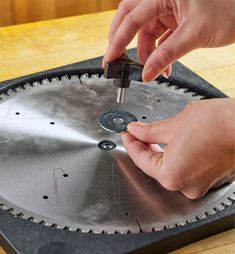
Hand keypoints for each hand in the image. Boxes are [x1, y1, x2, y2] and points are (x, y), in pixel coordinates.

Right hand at [103, 0, 234, 80]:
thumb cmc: (229, 10)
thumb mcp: (194, 35)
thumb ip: (166, 55)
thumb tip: (147, 73)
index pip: (132, 17)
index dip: (119, 40)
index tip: (110, 58)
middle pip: (131, 18)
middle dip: (123, 40)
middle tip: (118, 58)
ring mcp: (168, 8)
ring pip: (146, 31)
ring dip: (146, 53)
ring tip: (153, 69)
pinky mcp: (175, 19)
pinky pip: (159, 36)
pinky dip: (158, 52)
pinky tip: (163, 65)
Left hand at [122, 98, 234, 198]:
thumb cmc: (217, 125)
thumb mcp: (173, 125)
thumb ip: (149, 132)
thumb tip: (135, 131)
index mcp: (172, 176)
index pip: (141, 160)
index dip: (131, 144)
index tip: (127, 135)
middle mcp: (185, 186)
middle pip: (154, 166)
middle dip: (144, 148)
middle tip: (137, 134)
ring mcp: (199, 185)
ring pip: (169, 168)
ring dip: (159, 152)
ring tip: (152, 136)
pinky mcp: (209, 179)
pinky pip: (184, 169)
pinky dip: (175, 157)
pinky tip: (172, 144)